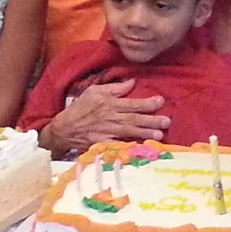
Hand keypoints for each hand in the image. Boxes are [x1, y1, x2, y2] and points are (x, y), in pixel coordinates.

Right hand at [41, 79, 168, 155]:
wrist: (63, 129)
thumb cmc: (80, 108)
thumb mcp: (94, 91)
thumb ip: (114, 88)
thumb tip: (132, 83)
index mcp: (108, 103)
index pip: (131, 103)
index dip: (146, 103)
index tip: (161, 101)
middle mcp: (109, 117)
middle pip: (133, 119)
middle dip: (151, 120)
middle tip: (166, 121)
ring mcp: (106, 132)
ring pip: (129, 132)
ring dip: (145, 133)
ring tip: (159, 135)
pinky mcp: (102, 144)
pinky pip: (118, 145)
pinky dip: (129, 146)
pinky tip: (141, 148)